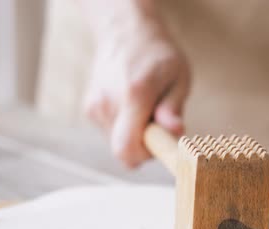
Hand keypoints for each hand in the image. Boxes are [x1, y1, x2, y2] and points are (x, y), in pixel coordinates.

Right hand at [83, 9, 189, 166]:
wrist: (124, 33)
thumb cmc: (158, 56)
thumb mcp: (178, 77)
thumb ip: (173, 107)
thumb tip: (174, 131)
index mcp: (134, 94)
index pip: (128, 149)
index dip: (147, 155)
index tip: (162, 142)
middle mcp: (108, 102)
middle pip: (124, 151)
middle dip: (145, 146)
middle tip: (159, 124)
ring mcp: (95, 106)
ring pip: (118, 144)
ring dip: (136, 135)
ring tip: (146, 108)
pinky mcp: (90, 110)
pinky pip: (111, 134)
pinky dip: (125, 127)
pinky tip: (132, 106)